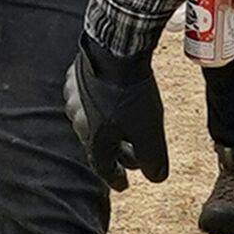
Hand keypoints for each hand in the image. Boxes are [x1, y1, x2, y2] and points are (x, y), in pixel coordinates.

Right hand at [64, 34, 167, 190]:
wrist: (114, 48)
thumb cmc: (130, 93)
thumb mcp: (149, 132)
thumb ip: (153, 159)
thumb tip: (157, 179)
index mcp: (93, 138)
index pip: (102, 167)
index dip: (115, 178)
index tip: (123, 185)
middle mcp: (78, 120)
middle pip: (98, 143)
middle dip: (117, 152)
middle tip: (132, 157)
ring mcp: (75, 96)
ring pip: (92, 119)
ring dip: (110, 127)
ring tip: (126, 125)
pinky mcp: (78, 75)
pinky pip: (90, 97)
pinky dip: (103, 104)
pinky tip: (114, 98)